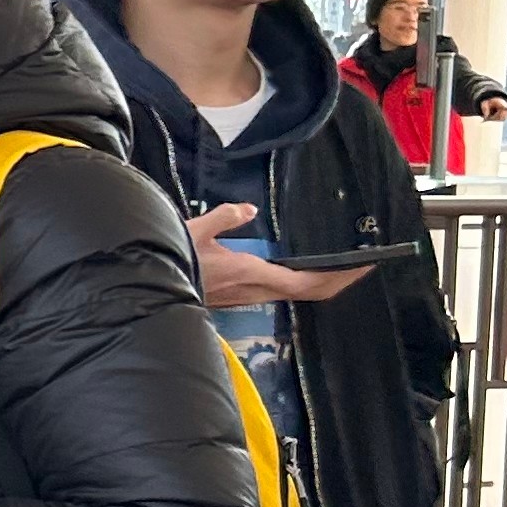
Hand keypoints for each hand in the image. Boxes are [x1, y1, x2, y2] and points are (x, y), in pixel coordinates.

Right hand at [187, 201, 373, 305]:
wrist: (143, 288)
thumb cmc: (169, 261)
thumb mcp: (195, 230)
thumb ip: (225, 217)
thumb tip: (247, 209)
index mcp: (251, 274)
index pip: (307, 281)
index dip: (338, 276)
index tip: (363, 265)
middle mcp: (254, 291)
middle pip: (308, 292)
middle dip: (339, 280)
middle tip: (363, 266)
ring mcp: (247, 297)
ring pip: (296, 294)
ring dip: (322, 283)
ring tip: (341, 269)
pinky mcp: (239, 296)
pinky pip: (281, 291)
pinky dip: (302, 283)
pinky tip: (302, 273)